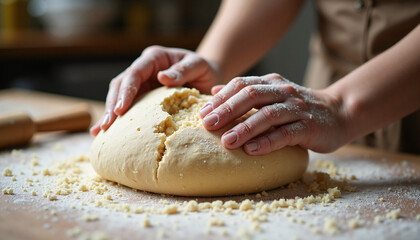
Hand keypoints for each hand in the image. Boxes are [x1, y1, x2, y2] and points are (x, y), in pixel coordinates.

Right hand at [90, 46, 220, 135]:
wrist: (208, 78)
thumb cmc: (205, 71)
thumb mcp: (199, 66)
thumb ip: (183, 70)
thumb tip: (162, 77)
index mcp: (155, 58)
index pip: (135, 73)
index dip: (126, 91)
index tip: (121, 109)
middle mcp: (144, 69)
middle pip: (121, 85)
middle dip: (112, 105)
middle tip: (106, 125)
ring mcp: (141, 83)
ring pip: (118, 96)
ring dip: (110, 113)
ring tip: (100, 131)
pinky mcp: (142, 97)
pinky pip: (125, 107)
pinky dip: (115, 119)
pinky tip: (101, 132)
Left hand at [199, 73, 347, 154]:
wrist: (339, 113)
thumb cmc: (298, 108)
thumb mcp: (272, 95)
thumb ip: (246, 93)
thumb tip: (214, 91)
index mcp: (271, 83)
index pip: (241, 84)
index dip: (220, 98)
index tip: (202, 113)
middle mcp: (283, 92)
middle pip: (251, 96)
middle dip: (227, 110)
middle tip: (207, 125)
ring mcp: (297, 109)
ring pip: (267, 115)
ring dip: (244, 128)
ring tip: (226, 141)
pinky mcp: (308, 127)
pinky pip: (285, 134)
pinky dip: (267, 142)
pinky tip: (251, 150)